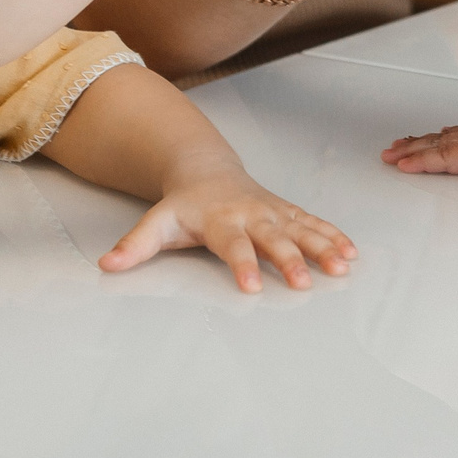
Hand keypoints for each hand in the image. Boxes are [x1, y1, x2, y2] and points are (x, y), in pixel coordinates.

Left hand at [98, 159, 357, 289]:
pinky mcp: (286, 212)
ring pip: (300, 229)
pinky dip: (333, 236)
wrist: (204, 170)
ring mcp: (272, 212)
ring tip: (342, 266)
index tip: (251, 287)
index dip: (242, 264)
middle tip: (304, 283)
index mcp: (220, 220)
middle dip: (289, 260)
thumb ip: (135, 246)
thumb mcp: (156, 223)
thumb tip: (107, 264)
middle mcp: (250, 214)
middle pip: (272, 239)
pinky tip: (350, 252)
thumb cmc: (183, 206)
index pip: (232, 245)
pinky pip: (313, 224)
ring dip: (322, 247)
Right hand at [381, 104, 457, 192]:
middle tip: (386, 156)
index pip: (450, 157)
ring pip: (443, 138)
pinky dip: (438, 137)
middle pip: (438, 145)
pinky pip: (455, 134)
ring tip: (396, 146)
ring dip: (419, 142)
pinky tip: (435, 137)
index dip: (425, 162)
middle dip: (411, 151)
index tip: (402, 165)